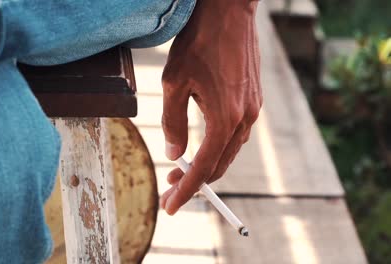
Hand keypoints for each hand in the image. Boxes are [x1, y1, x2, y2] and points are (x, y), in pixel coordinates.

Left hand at [160, 0, 261, 214]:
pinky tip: (202, 146)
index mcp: (225, 118)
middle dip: (194, 183)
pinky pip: (235, 135)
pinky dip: (217, 148)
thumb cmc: (199, 42)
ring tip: (180, 171)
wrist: (229, 11)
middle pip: (219, 165)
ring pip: (228, 151)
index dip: (186, 190)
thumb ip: (173, 122)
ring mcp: (252, 109)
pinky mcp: (253, 99)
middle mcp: (244, 119)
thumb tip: (174, 152)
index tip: (170, 206)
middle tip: (170, 189)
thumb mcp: (174, 83)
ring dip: (206, 165)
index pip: (203, 168)